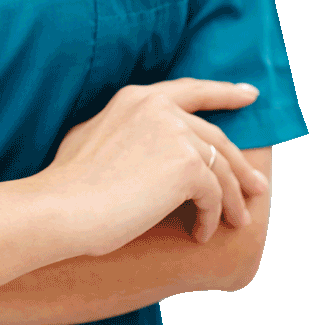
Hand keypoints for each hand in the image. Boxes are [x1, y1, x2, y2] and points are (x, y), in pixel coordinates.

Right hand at [43, 78, 270, 256]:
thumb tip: (144, 142)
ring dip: (232, 199)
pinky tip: (200, 235)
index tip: (248, 94)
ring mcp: (175, 133)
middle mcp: (158, 107)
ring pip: (221, 167)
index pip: (191, 90)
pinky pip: (214, 196)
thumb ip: (124, 128)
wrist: (65, 205)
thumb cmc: (70, 181)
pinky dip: (212, 218)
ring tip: (236, 222)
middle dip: (241, 163)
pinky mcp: (187, 165)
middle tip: (258, 186)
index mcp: (136, 97)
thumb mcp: (92, 136)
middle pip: (215, 135)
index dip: (223, 92)